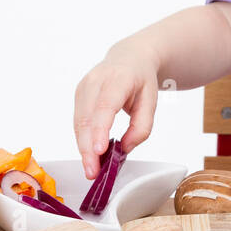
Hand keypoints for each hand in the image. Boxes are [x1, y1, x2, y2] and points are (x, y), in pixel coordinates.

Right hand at [73, 43, 160, 178]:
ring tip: (91, 169)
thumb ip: (142, 127)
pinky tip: (89, 154)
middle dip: (87, 148)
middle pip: (87, 118)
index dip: (100, 130)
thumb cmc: (141, 79)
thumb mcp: (152, 101)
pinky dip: (83, 139)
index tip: (98, 151)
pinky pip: (78, 121)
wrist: (130, 57)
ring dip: (83, 148)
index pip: (106, 106)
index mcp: (118, 78)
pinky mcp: (78, 95)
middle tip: (93, 172)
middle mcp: (96, 80)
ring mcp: (84, 87)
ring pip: (79, 122)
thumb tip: (124, 148)